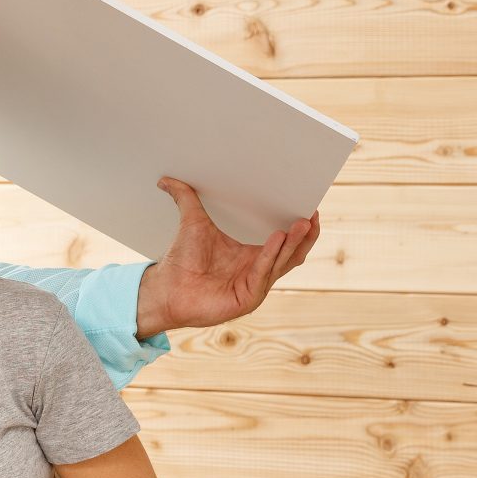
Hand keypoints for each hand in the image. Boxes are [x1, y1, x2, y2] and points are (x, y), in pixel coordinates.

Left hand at [131, 176, 318, 337]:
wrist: (166, 290)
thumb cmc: (181, 262)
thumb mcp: (192, 223)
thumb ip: (185, 198)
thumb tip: (165, 179)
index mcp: (252, 256)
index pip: (287, 242)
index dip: (301, 229)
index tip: (310, 207)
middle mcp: (258, 271)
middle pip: (292, 254)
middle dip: (304, 235)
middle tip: (311, 214)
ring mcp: (254, 287)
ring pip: (282, 263)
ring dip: (293, 243)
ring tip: (301, 223)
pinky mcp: (247, 299)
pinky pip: (262, 274)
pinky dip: (270, 256)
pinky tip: (277, 238)